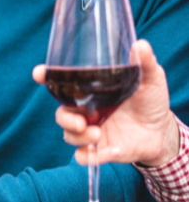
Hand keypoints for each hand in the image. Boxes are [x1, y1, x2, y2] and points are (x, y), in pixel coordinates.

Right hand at [34, 40, 178, 167]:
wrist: (163, 132)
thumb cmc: (151, 101)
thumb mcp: (150, 79)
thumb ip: (144, 63)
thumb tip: (141, 44)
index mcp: (91, 92)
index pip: (62, 83)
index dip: (46, 77)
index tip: (39, 73)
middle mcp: (86, 111)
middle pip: (61, 114)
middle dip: (65, 119)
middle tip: (80, 121)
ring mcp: (91, 131)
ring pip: (69, 135)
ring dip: (78, 137)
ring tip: (97, 135)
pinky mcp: (101, 150)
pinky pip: (84, 156)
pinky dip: (90, 156)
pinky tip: (108, 151)